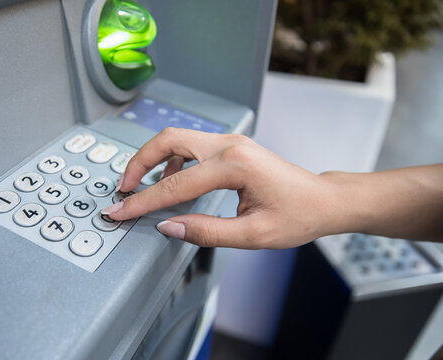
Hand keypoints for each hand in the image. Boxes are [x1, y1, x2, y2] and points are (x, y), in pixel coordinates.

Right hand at [101, 127, 336, 248]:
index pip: (176, 184)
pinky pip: (189, 145)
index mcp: (235, 165)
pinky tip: (170, 181)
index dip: (143, 201)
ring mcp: (229, 142)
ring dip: (152, 159)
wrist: (322, 200)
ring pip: (176, 138)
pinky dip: (171, 160)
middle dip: (139, 163)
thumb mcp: (252, 235)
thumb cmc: (297, 215)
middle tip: (123, 189)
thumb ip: (206, 232)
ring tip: (140, 187)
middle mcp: (229, 145)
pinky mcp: (229, 147)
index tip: (120, 211)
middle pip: (168, 140)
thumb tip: (168, 226)